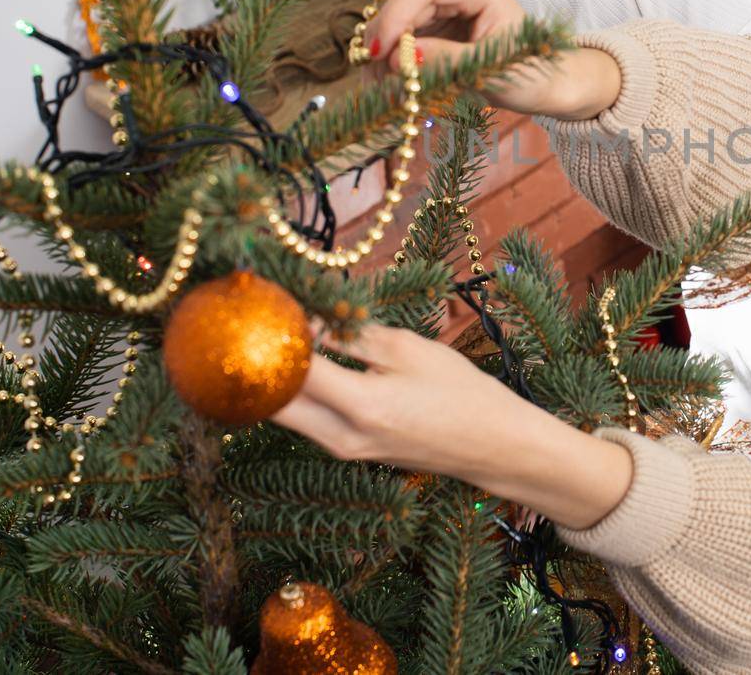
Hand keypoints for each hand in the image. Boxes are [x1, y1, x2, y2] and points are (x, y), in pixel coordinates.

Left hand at [271, 323, 633, 530]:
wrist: (491, 446)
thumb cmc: (461, 393)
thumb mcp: (409, 351)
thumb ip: (354, 335)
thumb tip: (310, 319)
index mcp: (360, 405)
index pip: (293, 367)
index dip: (273, 331)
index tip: (265, 299)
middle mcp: (341, 436)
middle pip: (271, 401)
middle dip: (258, 360)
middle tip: (259, 319)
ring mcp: (341, 450)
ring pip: (284, 412)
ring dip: (276, 375)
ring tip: (280, 333)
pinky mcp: (347, 452)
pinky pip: (304, 420)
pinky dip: (296, 391)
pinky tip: (304, 360)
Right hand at [365, 0, 622, 120]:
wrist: (545, 80)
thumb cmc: (529, 72)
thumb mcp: (490, 71)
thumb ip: (446, 61)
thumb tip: (402, 58)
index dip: (395, 15)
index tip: (379, 52)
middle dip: (386, 38)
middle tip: (374, 80)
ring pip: (400, 14)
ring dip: (386, 51)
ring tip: (381, 89)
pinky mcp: (437, 12)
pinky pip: (405, 28)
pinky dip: (395, 54)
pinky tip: (390, 81)